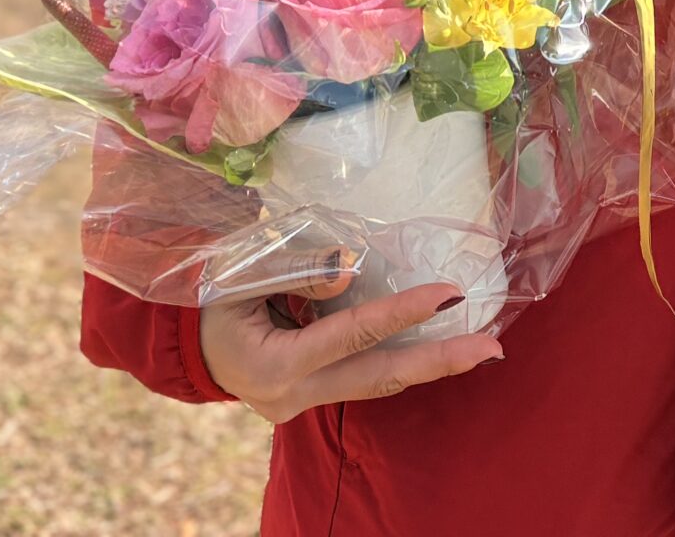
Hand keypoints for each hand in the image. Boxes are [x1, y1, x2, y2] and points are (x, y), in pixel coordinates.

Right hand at [198, 261, 501, 425]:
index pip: (353, 335)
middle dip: (439, 363)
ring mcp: (303, 404)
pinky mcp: (311, 399)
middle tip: (491, 348)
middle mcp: (293, 395)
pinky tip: (434, 349)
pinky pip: (361, 380)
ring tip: (479, 350)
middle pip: (379, 378)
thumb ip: (295, 271)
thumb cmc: (209, 299)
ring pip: (376, 384)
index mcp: (274, 364)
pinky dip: (398, 363)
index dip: (402, 313)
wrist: (183, 346)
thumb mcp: (240, 276)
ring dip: (428, 366)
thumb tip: (350, 270)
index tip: (448, 294)